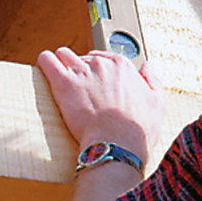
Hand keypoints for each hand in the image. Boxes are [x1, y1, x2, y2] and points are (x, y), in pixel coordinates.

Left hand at [36, 47, 164, 162]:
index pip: (102, 57)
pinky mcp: (63, 82)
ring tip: (60, 79)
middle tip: (78, 89)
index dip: (96, 71)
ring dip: (60, 64)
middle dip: (79, 70)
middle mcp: (101, 64)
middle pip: (82, 57)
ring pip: (63, 54)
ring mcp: (81, 71)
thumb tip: (148, 66)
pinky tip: (44, 69)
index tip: (93, 85)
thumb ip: (152, 81)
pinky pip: (46, 60)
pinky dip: (44, 62)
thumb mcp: (157, 103)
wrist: (117, 146)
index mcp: (122, 66)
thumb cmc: (137, 131)